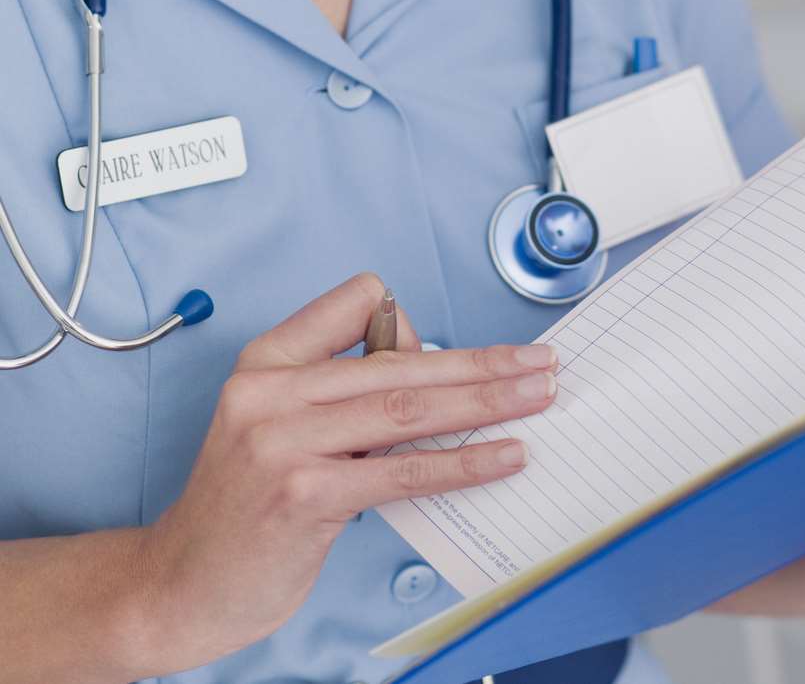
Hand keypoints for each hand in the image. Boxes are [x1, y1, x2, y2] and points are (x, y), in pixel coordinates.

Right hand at [131, 274, 558, 671]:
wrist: (181, 582)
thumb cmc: (247, 503)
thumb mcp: (283, 425)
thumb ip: (347, 391)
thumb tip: (436, 370)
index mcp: (267, 361)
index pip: (358, 303)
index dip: (414, 325)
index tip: (462, 354)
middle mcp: (270, 391)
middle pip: (402, 363)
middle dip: (485, 363)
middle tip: (541, 363)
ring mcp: (284, 442)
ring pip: (410, 409)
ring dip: (488, 401)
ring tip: (538, 396)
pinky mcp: (305, 494)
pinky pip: (405, 470)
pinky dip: (465, 461)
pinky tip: (506, 455)